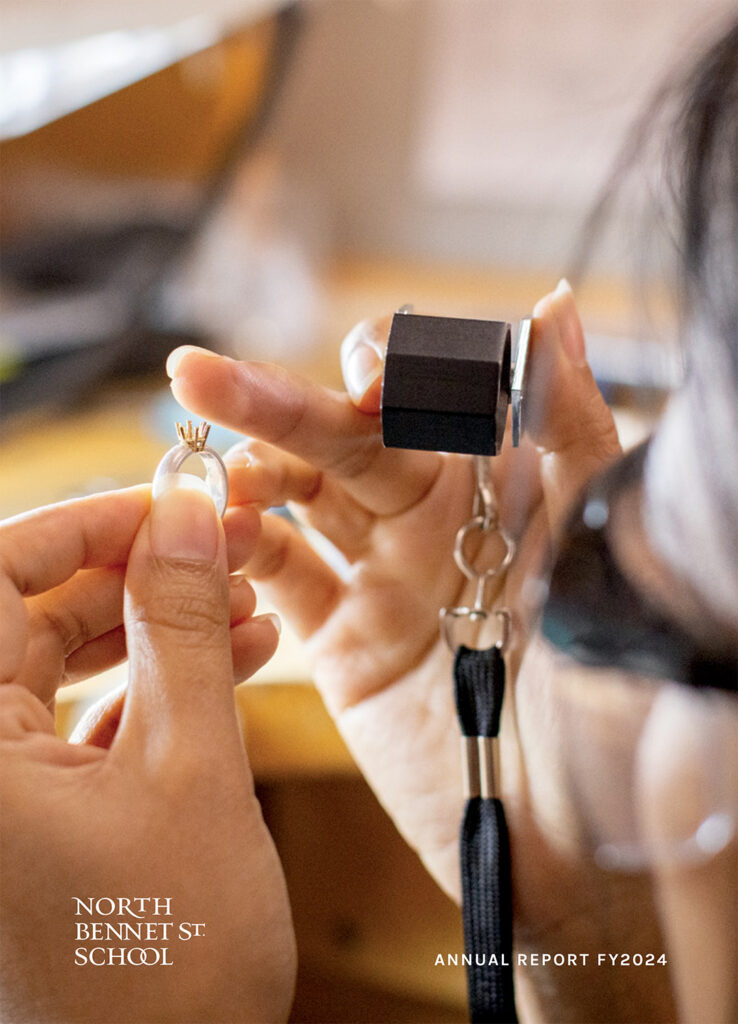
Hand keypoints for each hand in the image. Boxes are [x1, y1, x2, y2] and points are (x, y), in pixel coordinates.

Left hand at [0, 485, 293, 1023]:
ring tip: (244, 600)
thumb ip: (180, 626)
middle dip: (138, 571)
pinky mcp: (46, 812)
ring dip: (159, 624)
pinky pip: (93, 715)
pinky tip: (232, 656)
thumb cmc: (165, 964)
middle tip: (219, 544)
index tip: (164, 502)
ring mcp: (6, 790)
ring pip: (71, 662)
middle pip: (35, 615)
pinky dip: (160, 682)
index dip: (81, 525)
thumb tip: (183, 515)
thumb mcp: (190, 766)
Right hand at [168, 285, 681, 1018]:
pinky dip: (236, 552)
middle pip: (339, 435)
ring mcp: (383, 577)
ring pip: (296, 497)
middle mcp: (435, 516)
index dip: (382, 373)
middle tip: (201, 378)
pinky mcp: (341, 643)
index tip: (366, 387)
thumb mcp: (597, 540)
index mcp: (499, 477)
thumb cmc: (609, 684)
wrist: (574, 832)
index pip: (421, 389)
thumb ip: (570, 422)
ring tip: (211, 476)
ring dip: (247, 475)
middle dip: (274, 402)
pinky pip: (276, 579)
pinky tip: (210, 537)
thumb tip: (552, 303)